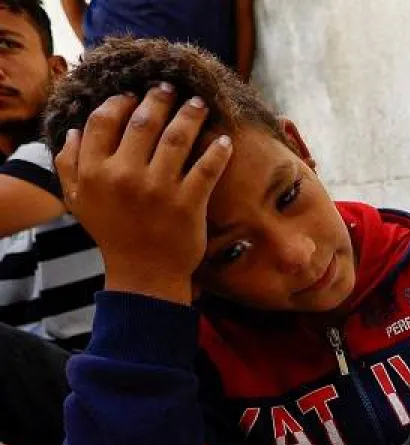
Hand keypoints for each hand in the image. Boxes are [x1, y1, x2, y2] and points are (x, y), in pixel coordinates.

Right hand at [55, 82, 233, 304]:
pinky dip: (217, 151)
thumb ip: (69, 165)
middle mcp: (125, 175)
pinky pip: (206, 168)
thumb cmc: (112, 234)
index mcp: (95, 171)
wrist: (143, 274)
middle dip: (159, 99)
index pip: (104, 121)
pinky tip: (224, 140)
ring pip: (177, 138)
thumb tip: (73, 132)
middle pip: (143, 122)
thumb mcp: (79, 201)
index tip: (133, 95)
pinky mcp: (189, 204)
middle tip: (171, 89)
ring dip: (190, 115)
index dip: (120, 102)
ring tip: (199, 104)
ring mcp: (159, 189)